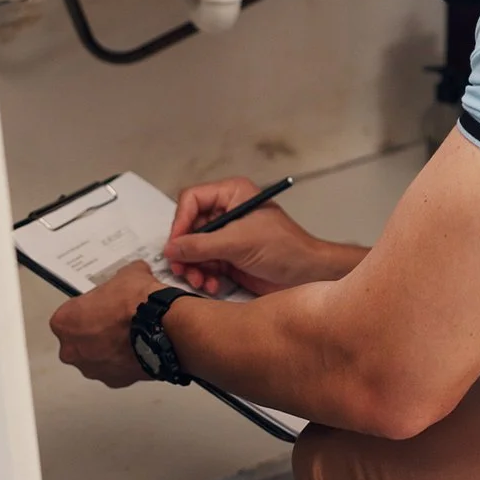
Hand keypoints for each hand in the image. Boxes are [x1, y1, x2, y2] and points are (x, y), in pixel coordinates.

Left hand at [47, 261, 165, 387]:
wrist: (162, 328)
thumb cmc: (136, 305)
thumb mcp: (129, 274)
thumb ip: (123, 277)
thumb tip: (135, 273)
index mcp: (64, 322)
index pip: (69, 315)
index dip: (88, 309)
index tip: (101, 306)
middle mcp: (72, 349)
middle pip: (79, 340)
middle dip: (94, 333)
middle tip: (114, 322)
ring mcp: (92, 368)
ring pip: (96, 358)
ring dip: (108, 350)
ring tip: (130, 336)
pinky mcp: (113, 381)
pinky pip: (115, 370)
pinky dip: (125, 362)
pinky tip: (138, 349)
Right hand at [164, 177, 357, 295]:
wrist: (307, 275)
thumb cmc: (286, 248)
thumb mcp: (239, 242)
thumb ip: (202, 245)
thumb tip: (172, 248)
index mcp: (232, 194)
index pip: (192, 200)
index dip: (180, 222)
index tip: (176, 245)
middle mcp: (227, 212)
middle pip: (189, 227)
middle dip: (185, 250)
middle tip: (182, 268)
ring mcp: (227, 236)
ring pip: (194, 249)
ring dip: (193, 267)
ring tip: (199, 280)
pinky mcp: (229, 257)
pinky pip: (205, 264)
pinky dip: (204, 275)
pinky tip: (211, 285)